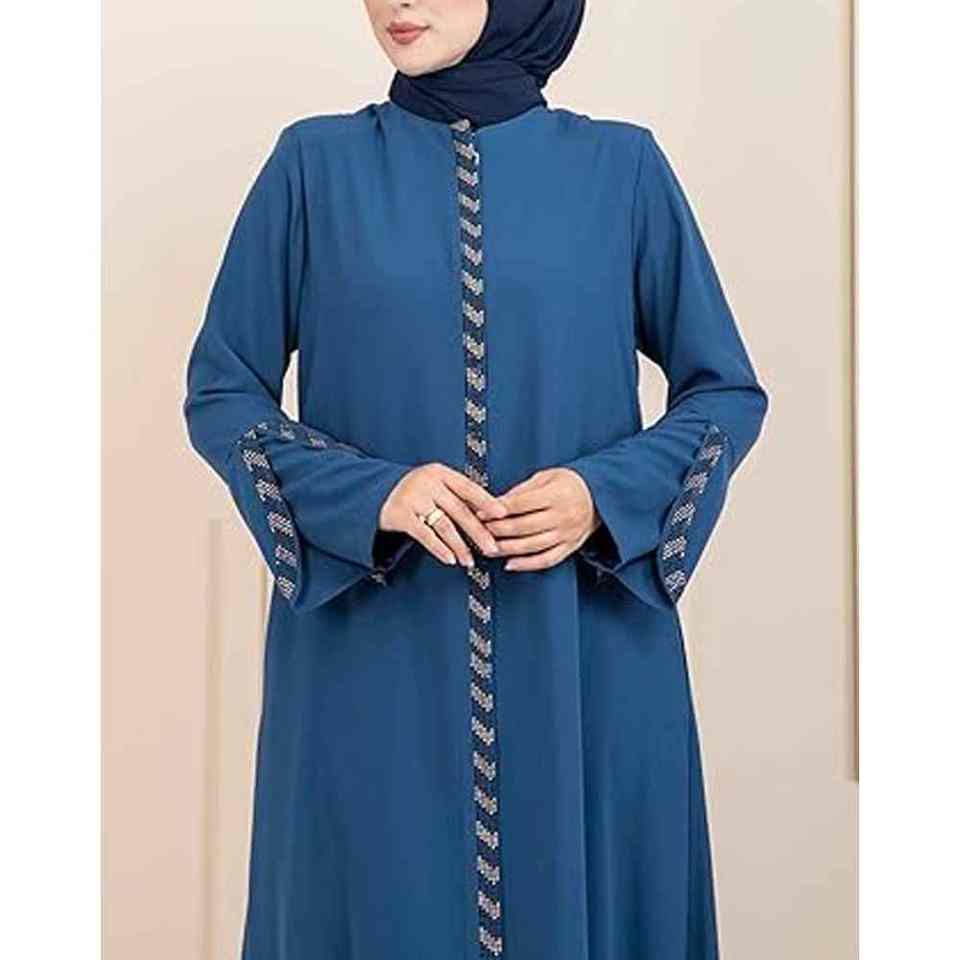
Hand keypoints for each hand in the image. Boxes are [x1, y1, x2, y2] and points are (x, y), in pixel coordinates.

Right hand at [379, 463, 507, 567]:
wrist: (376, 493)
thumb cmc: (416, 492)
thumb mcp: (436, 485)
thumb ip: (458, 496)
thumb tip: (491, 516)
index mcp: (440, 472)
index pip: (468, 487)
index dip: (487, 501)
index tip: (503, 514)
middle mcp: (427, 482)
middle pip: (459, 510)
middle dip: (478, 531)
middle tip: (492, 548)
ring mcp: (412, 498)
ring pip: (444, 525)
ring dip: (460, 546)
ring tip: (470, 560)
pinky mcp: (400, 515)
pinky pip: (424, 535)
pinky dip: (439, 548)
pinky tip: (450, 559)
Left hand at [477, 467, 600, 571]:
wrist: (600, 497)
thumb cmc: (571, 484)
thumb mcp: (547, 477)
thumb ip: (522, 490)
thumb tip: (496, 503)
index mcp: (557, 495)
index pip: (521, 504)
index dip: (498, 510)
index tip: (481, 513)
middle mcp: (563, 516)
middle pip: (524, 527)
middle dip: (498, 530)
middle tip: (480, 530)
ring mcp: (567, 534)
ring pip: (532, 546)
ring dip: (508, 549)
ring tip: (490, 548)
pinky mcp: (570, 547)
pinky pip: (546, 560)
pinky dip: (527, 564)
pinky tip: (510, 564)